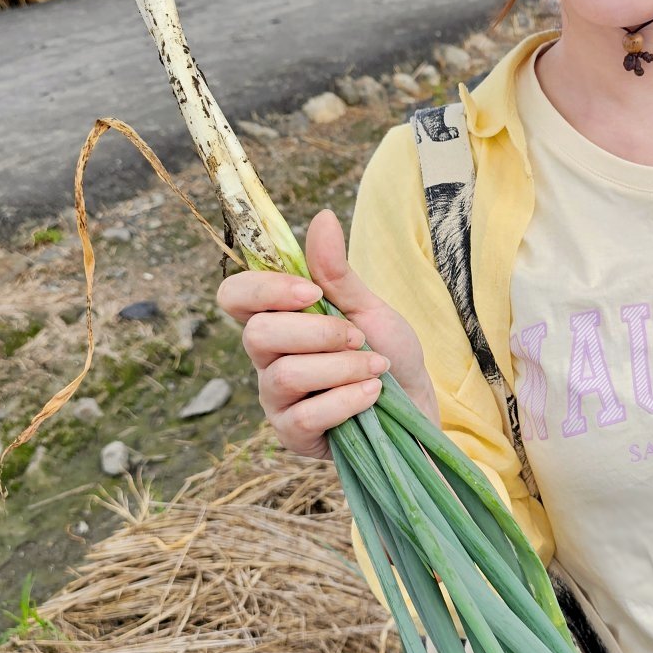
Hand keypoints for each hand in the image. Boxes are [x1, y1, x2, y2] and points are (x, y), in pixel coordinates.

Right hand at [216, 207, 441, 458]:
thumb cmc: (387, 352)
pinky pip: (305, 416)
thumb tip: (321, 216)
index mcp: (277, 320)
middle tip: (359, 335)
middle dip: (318, 332)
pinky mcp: (293, 436)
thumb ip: (336, 272)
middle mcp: (266, 360)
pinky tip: (373, 394)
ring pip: (285, 375)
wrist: (418, 404)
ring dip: (342, 367)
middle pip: (257, 335)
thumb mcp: (367, 306)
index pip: (234, 297)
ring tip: (376, 368)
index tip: (312, 292)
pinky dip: (347, 399)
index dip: (264, 290)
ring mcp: (275, 400)